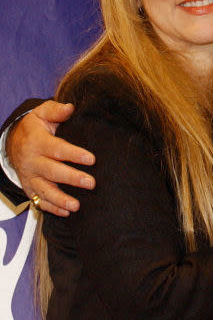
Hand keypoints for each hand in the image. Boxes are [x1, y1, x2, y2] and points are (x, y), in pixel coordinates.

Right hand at [7, 100, 95, 215]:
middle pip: (53, 172)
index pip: (57, 149)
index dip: (74, 154)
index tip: (91, 159)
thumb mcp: (41, 114)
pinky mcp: (30, 188)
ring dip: (61, 199)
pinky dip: (51, 208)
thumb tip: (70, 108)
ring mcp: (30, 177)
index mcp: (37, 142)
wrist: (13, 142)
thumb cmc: (34, 128)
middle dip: (72, 178)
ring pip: (45, 190)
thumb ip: (56, 111)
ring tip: (76, 206)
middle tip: (91, 183)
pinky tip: (65, 212)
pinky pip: (39, 200)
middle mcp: (32, 161)